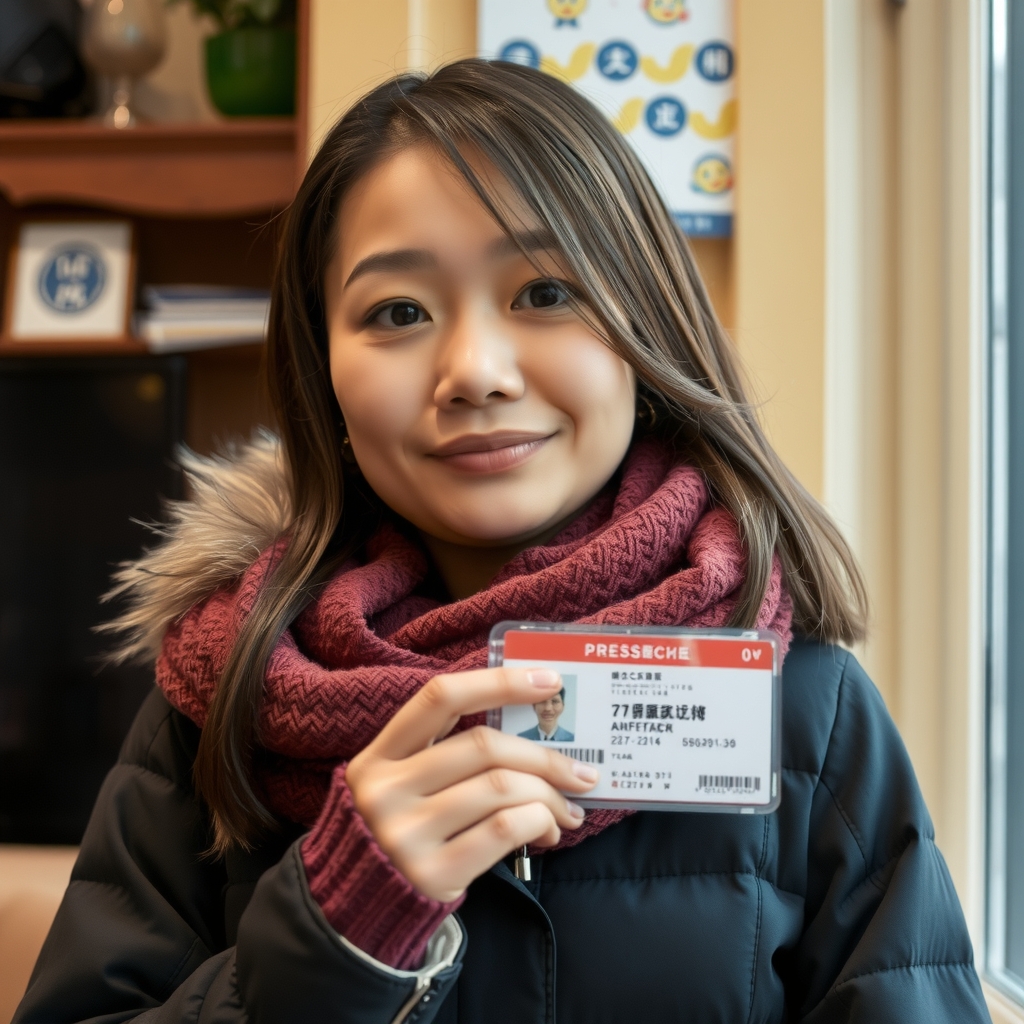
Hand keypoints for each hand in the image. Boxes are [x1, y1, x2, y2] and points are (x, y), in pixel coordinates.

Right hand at [345, 667, 598, 901]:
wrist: (364, 905)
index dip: (499, 682)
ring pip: (501, 787)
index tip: (550, 682)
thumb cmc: (405, 827)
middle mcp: (385, 789)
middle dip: (544, 756)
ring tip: (568, 809)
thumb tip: (538, 731)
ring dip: (549, 796)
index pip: (442, 697)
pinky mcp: (431, 872)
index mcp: (379, 755)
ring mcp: (405, 833)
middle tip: (582, 772)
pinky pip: (504, 829)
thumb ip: (452, 751)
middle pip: (484, 746)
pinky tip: (548, 831)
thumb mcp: (406, 781)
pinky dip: (539, 822)